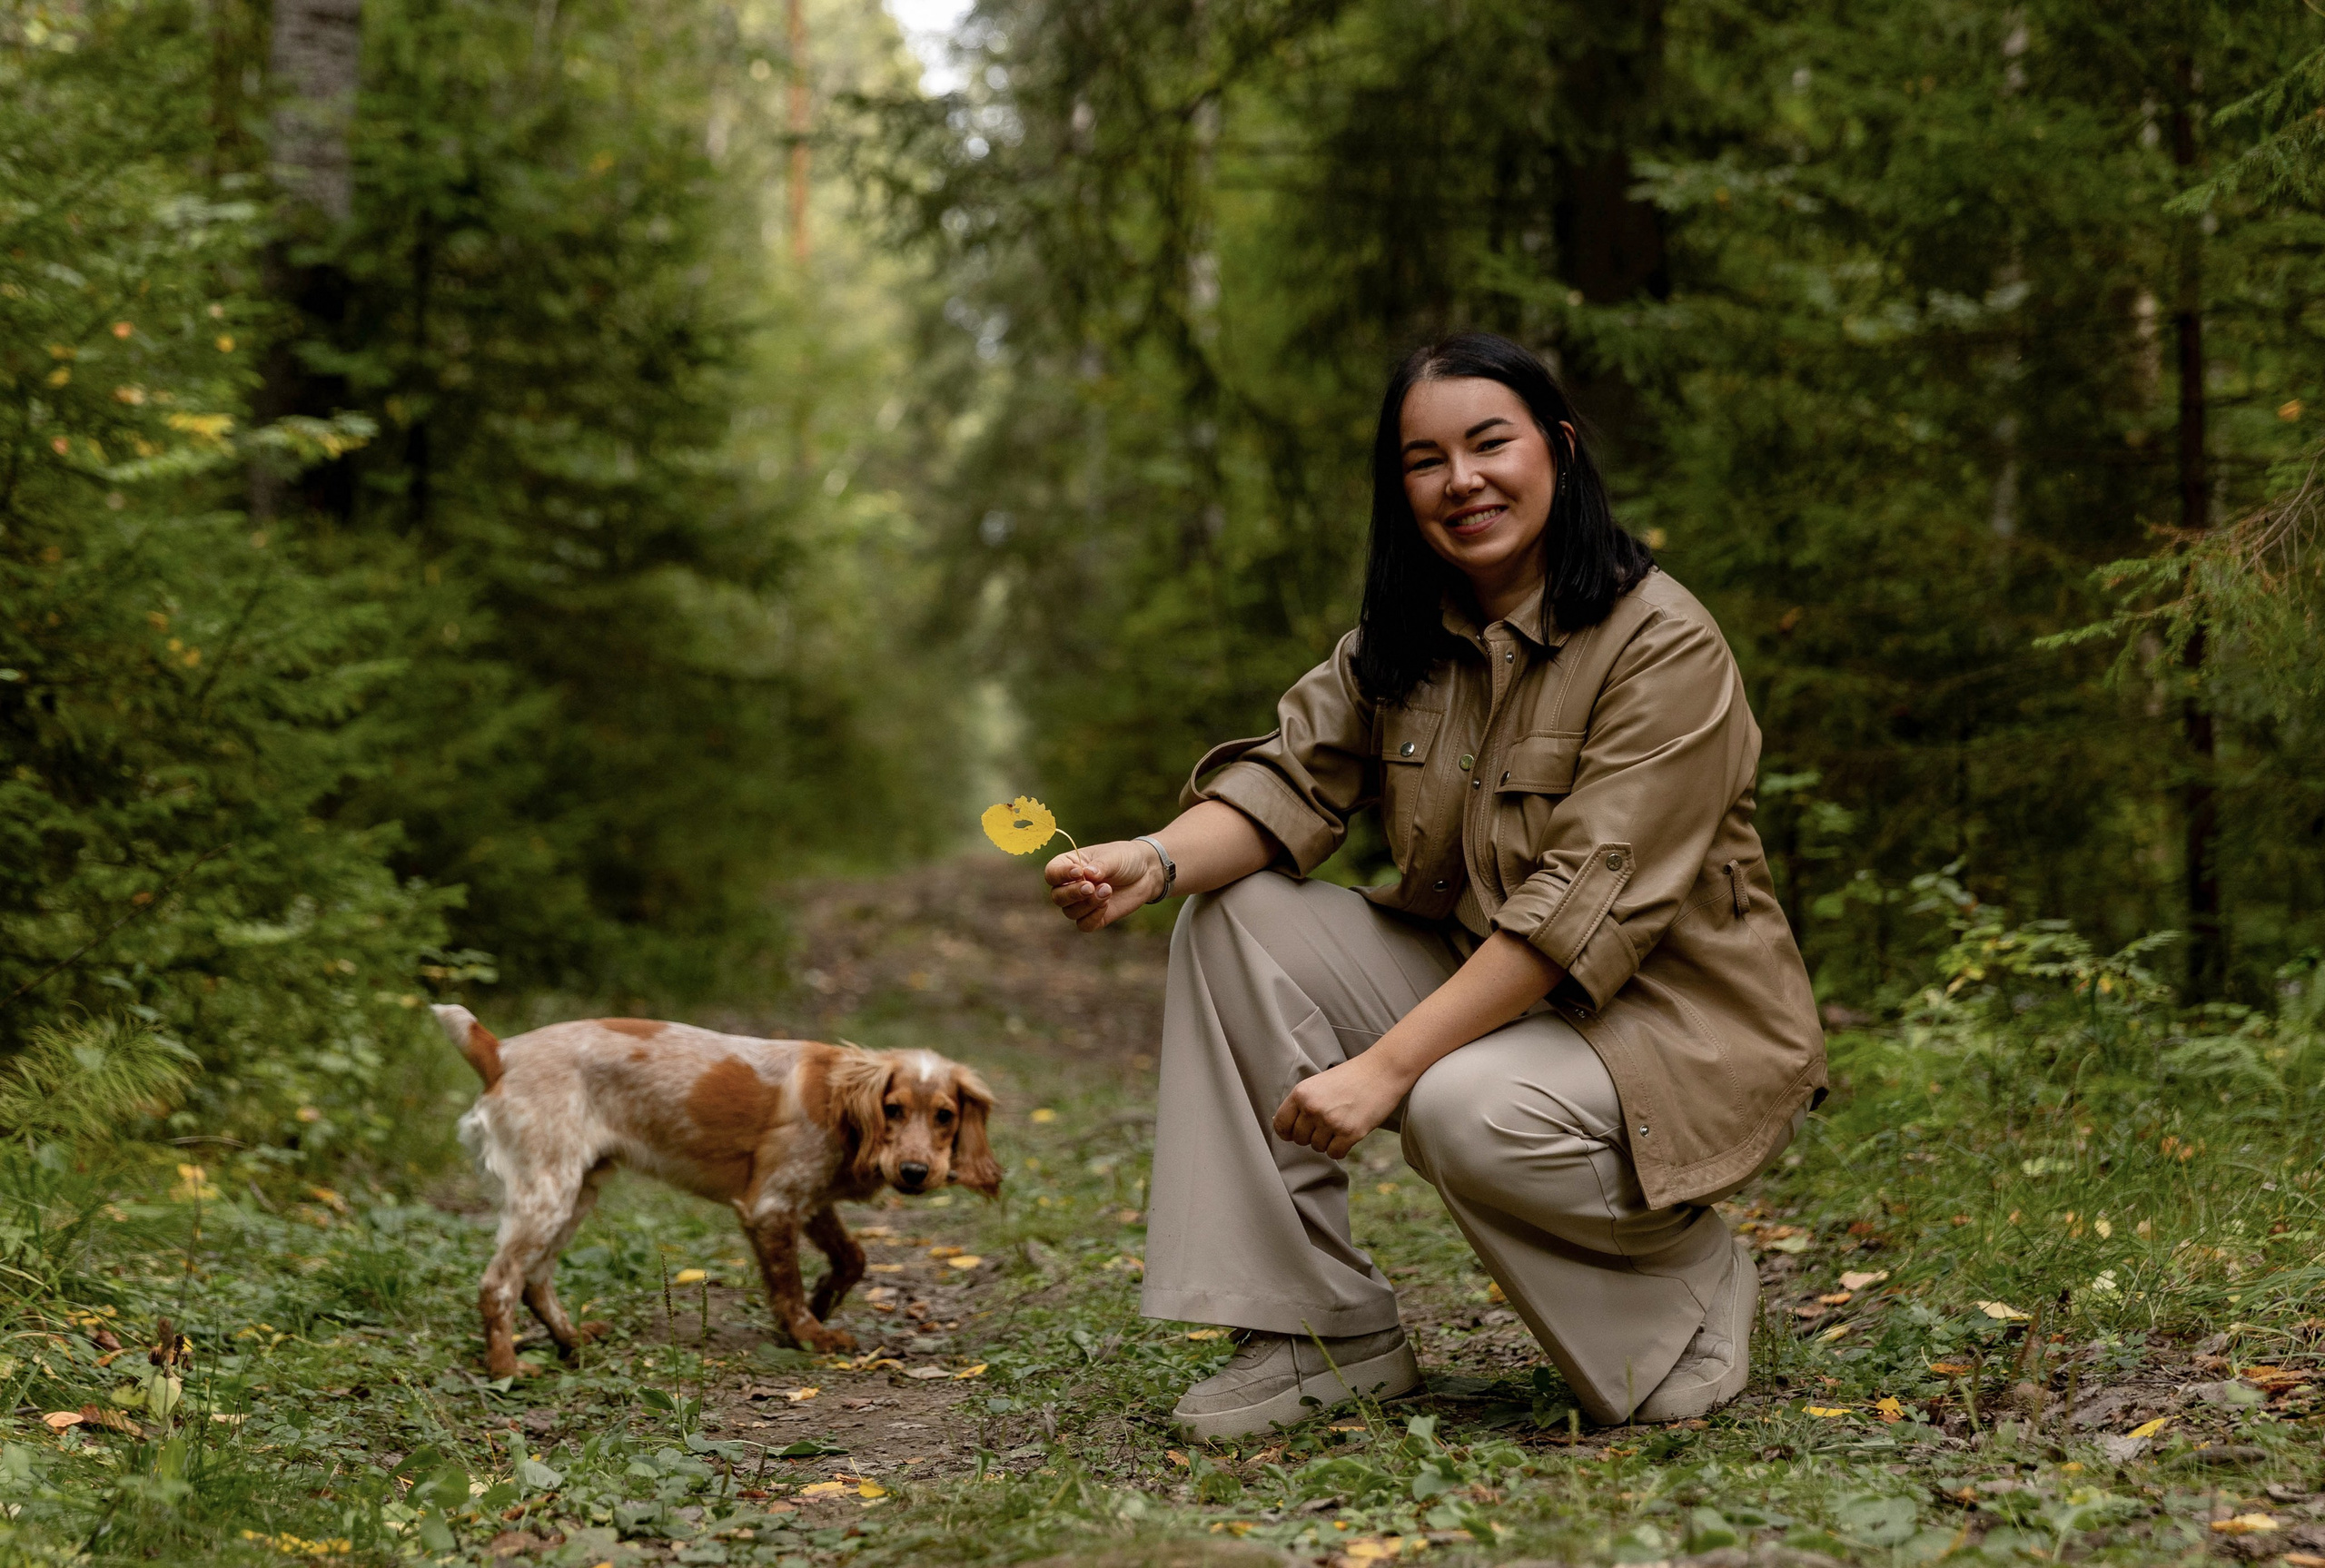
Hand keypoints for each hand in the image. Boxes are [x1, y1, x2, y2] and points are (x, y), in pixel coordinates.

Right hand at [1045, 839, 1163, 931]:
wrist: (1146, 872)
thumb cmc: (1125, 858)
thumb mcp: (1113, 857)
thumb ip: (1099, 866)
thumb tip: (1086, 875)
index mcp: (1069, 865)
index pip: (1052, 873)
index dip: (1060, 875)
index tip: (1079, 872)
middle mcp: (1071, 885)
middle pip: (1057, 897)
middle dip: (1073, 894)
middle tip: (1091, 887)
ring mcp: (1082, 903)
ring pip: (1069, 912)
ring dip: (1087, 904)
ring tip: (1107, 890)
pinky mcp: (1095, 917)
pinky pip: (1084, 925)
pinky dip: (1093, 917)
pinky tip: (1106, 904)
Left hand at [1273, 1053, 1409, 1159]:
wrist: (1382, 1071)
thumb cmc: (1351, 1077)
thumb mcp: (1318, 1084)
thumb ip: (1301, 1103)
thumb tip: (1281, 1127)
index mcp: (1301, 1093)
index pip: (1281, 1125)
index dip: (1288, 1132)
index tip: (1296, 1132)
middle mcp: (1312, 1108)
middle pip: (1300, 1139)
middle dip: (1311, 1135)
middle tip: (1328, 1123)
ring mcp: (1331, 1121)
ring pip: (1317, 1147)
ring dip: (1328, 1141)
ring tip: (1341, 1123)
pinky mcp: (1349, 1133)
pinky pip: (1335, 1154)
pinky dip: (1341, 1149)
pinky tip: (1348, 1134)